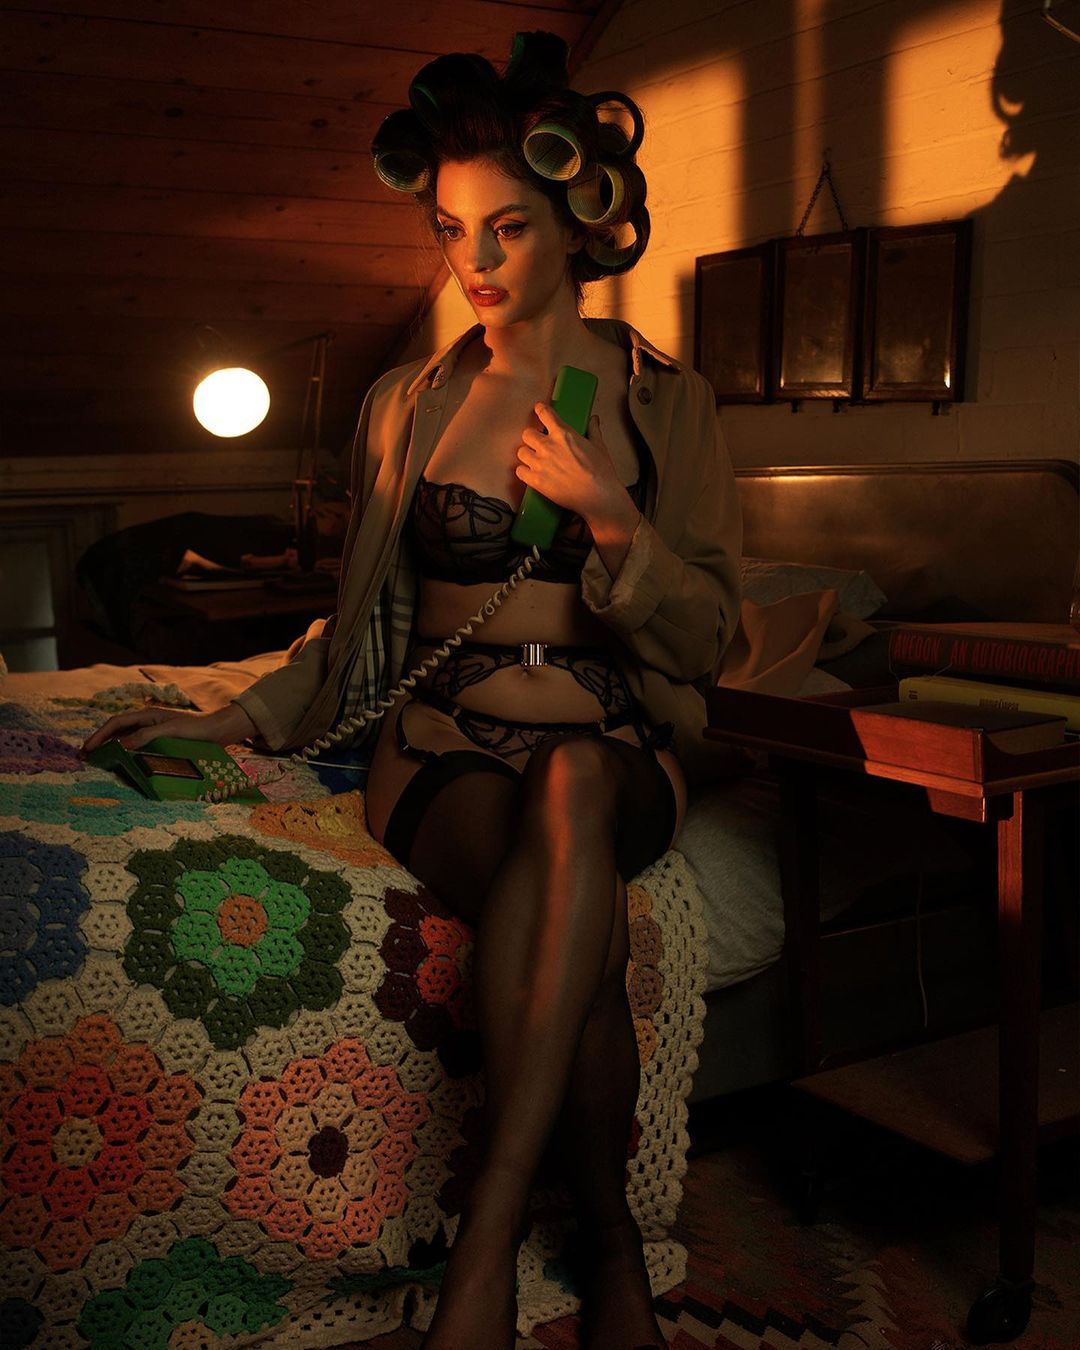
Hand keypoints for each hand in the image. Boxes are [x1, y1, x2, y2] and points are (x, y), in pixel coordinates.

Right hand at [80, 703, 256, 755]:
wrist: (219, 730)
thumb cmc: (196, 729)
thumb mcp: (170, 731)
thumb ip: (146, 736)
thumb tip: (122, 745)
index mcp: (147, 715)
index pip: (116, 723)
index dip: (99, 735)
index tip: (87, 749)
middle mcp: (148, 720)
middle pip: (117, 730)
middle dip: (101, 741)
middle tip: (86, 757)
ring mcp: (154, 729)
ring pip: (126, 738)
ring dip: (112, 747)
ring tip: (100, 761)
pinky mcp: (161, 739)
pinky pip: (138, 745)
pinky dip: (127, 752)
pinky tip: (124, 762)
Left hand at [517, 402, 627, 522]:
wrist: (598, 496)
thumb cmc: (601, 472)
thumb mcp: (599, 446)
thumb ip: (593, 430)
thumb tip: (594, 420)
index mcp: (563, 434)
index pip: (545, 413)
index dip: (540, 410)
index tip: (538, 410)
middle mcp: (548, 446)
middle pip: (527, 434)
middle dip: (532, 438)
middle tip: (538, 444)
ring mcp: (540, 464)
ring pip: (521, 452)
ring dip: (527, 455)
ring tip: (535, 460)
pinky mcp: (536, 481)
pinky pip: (519, 471)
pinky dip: (524, 472)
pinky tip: (531, 474)